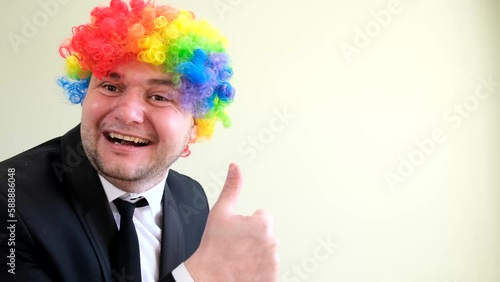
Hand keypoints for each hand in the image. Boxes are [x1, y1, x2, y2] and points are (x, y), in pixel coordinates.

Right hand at [185, 163, 278, 281]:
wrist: (209, 277)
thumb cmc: (213, 247)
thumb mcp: (220, 212)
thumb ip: (232, 187)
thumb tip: (235, 167)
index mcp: (263, 224)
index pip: (263, 217)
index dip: (248, 224)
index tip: (238, 233)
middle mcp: (272, 242)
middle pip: (266, 235)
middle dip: (254, 239)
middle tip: (236, 247)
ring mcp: (273, 261)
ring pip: (267, 251)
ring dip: (257, 254)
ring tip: (239, 259)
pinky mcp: (272, 276)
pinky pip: (269, 268)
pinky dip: (260, 269)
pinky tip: (245, 269)